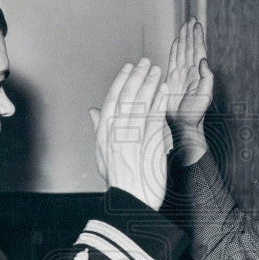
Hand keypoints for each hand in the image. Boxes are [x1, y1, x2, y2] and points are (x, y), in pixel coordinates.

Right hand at [89, 58, 169, 210]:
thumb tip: (93, 111)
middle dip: (137, 75)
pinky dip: (161, 99)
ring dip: (151, 83)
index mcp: (105, 132)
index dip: (121, 80)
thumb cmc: (119, 178)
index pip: (112, 99)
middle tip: (145, 62)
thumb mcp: (102, 153)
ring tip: (157, 70)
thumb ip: (99, 128)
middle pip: (128, 95)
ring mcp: (135, 134)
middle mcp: (118, 130)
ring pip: (143, 101)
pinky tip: (165, 89)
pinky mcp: (151, 140)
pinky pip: (156, 114)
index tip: (128, 68)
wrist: (133, 197)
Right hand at [165, 18, 213, 164]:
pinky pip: (173, 61)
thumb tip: (203, 60)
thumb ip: (207, 77)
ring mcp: (181, 75)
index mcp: (199, 73)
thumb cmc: (195, 114)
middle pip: (190, 47)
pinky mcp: (172, 79)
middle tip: (191, 19)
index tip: (196, 24)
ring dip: (183, 38)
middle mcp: (190, 72)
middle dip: (191, 33)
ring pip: (182, 52)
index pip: (198, 50)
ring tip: (184, 26)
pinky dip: (174, 50)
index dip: (197, 37)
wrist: (182, 125)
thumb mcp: (205, 95)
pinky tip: (176, 42)